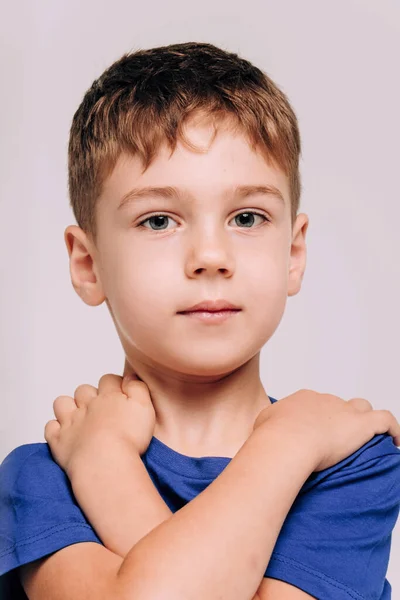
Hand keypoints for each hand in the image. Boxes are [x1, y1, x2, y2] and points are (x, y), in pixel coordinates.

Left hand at [44, 372, 155, 478]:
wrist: (106, 463)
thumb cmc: (129, 437)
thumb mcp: (144, 406)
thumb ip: (138, 388)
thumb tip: (130, 376)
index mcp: (108, 397)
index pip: (108, 380)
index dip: (114, 385)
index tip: (120, 394)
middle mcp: (87, 406)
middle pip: (84, 390)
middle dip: (90, 395)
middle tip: (101, 409)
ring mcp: (71, 423)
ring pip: (62, 403)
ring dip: (68, 407)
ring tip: (79, 418)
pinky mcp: (59, 441)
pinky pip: (51, 428)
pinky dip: (55, 428)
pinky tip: (65, 434)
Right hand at [253, 389, 399, 471]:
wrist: (286, 441)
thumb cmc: (272, 437)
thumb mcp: (262, 423)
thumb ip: (268, 421)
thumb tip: (266, 427)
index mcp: (303, 399)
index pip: (315, 404)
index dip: (317, 419)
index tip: (314, 435)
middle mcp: (325, 400)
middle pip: (338, 405)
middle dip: (338, 419)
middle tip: (335, 441)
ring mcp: (344, 410)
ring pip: (361, 407)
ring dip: (363, 420)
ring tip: (364, 438)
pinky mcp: (362, 423)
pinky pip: (386, 421)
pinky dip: (393, 430)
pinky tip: (395, 442)